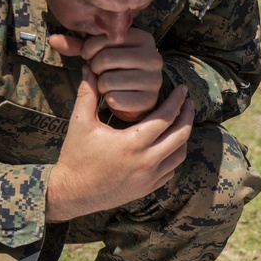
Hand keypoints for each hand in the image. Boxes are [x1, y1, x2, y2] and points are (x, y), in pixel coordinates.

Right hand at [45, 67, 192, 221]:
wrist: (71, 194)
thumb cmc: (75, 157)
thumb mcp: (80, 123)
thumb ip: (87, 93)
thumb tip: (89, 67)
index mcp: (133, 143)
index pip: (166, 117)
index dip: (177, 100)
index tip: (182, 89)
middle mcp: (146, 161)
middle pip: (181, 135)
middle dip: (188, 116)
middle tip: (188, 102)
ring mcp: (149, 178)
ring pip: (179, 154)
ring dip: (183, 136)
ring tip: (179, 122)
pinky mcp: (147, 188)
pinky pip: (170, 170)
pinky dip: (173, 155)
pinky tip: (168, 145)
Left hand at [50, 27, 163, 122]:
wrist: (133, 96)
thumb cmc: (115, 69)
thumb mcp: (99, 52)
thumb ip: (78, 45)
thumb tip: (54, 40)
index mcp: (143, 38)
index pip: (106, 38)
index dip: (89, 49)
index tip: (89, 56)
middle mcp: (154, 57)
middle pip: (106, 59)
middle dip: (94, 68)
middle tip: (98, 72)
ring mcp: (154, 79)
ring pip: (108, 81)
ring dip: (100, 86)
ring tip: (107, 85)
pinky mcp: (150, 100)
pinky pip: (115, 100)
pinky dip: (108, 100)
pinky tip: (114, 97)